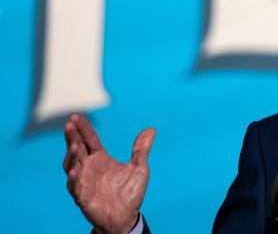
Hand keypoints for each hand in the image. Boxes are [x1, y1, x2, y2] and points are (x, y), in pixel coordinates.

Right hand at [63, 113, 155, 233]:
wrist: (126, 217)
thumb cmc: (130, 192)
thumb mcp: (140, 168)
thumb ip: (142, 150)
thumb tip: (151, 129)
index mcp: (100, 158)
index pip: (89, 139)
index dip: (83, 128)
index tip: (75, 115)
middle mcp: (89, 168)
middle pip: (77, 149)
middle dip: (72, 136)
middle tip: (69, 123)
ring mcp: (83, 182)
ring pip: (72, 165)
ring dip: (71, 156)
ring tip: (74, 145)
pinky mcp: (83, 197)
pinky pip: (75, 187)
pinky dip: (74, 179)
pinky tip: (75, 171)